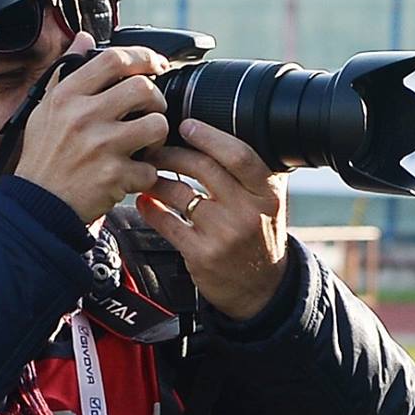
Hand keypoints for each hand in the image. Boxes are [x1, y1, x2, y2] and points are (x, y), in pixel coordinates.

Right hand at [12, 35, 169, 224]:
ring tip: (148, 142)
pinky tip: (134, 175)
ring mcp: (100, 147)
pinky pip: (150, 168)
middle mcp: (83, 117)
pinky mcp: (114, 176)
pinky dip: (147, 174)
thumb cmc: (42, 158)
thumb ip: (65, 73)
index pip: (113, 59)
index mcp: (67, 97)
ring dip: (159, 134)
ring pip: (156, 124)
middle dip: (156, 98)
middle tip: (153, 110)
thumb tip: (82, 39)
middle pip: (142, 88)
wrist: (36, 206)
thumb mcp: (44, 110)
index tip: (156, 64)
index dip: (143, 57)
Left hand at [134, 120, 289, 320]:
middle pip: (203, 169)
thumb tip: (218, 131)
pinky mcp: (202, 255)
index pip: (238, 155)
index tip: (186, 126)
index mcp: (267, 192)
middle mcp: (247, 212)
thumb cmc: (260, 236)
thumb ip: (252, 171)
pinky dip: (150, 208)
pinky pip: (167, 223)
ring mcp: (224, 235)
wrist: (261, 288)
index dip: (209, 136)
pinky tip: (144, 200)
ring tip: (147, 173)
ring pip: (180, 195)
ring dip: (157, 180)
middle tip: (155, 147)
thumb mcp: (270, 201)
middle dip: (173, 153)